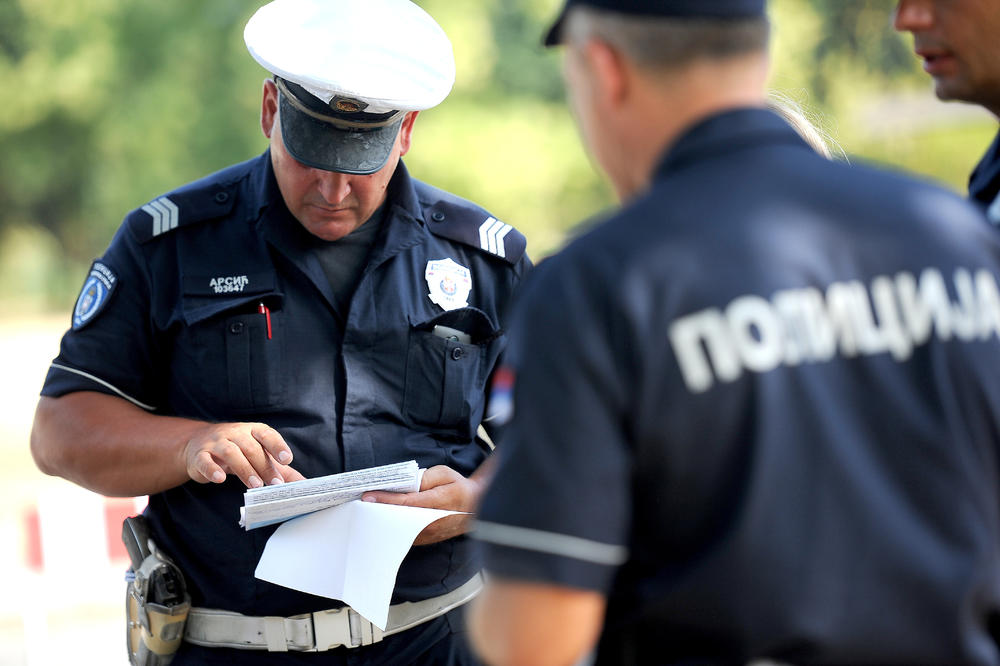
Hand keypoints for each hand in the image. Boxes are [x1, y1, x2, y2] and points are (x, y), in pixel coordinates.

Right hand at [183, 422, 304, 488]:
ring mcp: (216, 443)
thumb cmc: (237, 450)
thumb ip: (280, 469)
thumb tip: (304, 485)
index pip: (267, 434)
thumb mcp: (259, 455)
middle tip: (275, 484)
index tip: (287, 459)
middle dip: (264, 466)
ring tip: (255, 485)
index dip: (277, 446)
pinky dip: (212, 469)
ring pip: (230, 453)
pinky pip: (205, 460)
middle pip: (251, 447)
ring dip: (244, 469)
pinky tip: (220, 479)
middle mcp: (234, 433)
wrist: (197, 444)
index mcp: (252, 431)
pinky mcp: (199, 455)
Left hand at [361, 465, 483, 544]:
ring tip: (371, 509)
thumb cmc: (459, 487)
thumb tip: (407, 485)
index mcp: (438, 502)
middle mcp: (432, 521)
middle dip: (380, 510)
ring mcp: (429, 534)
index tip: (368, 496)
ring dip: (386, 519)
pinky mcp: (426, 539)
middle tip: (363, 503)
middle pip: (399, 519)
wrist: (476, 506)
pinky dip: (394, 525)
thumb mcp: (444, 473)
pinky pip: (405, 533)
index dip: (385, 500)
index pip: (406, 502)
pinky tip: (385, 516)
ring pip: (401, 528)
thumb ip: (425, 478)